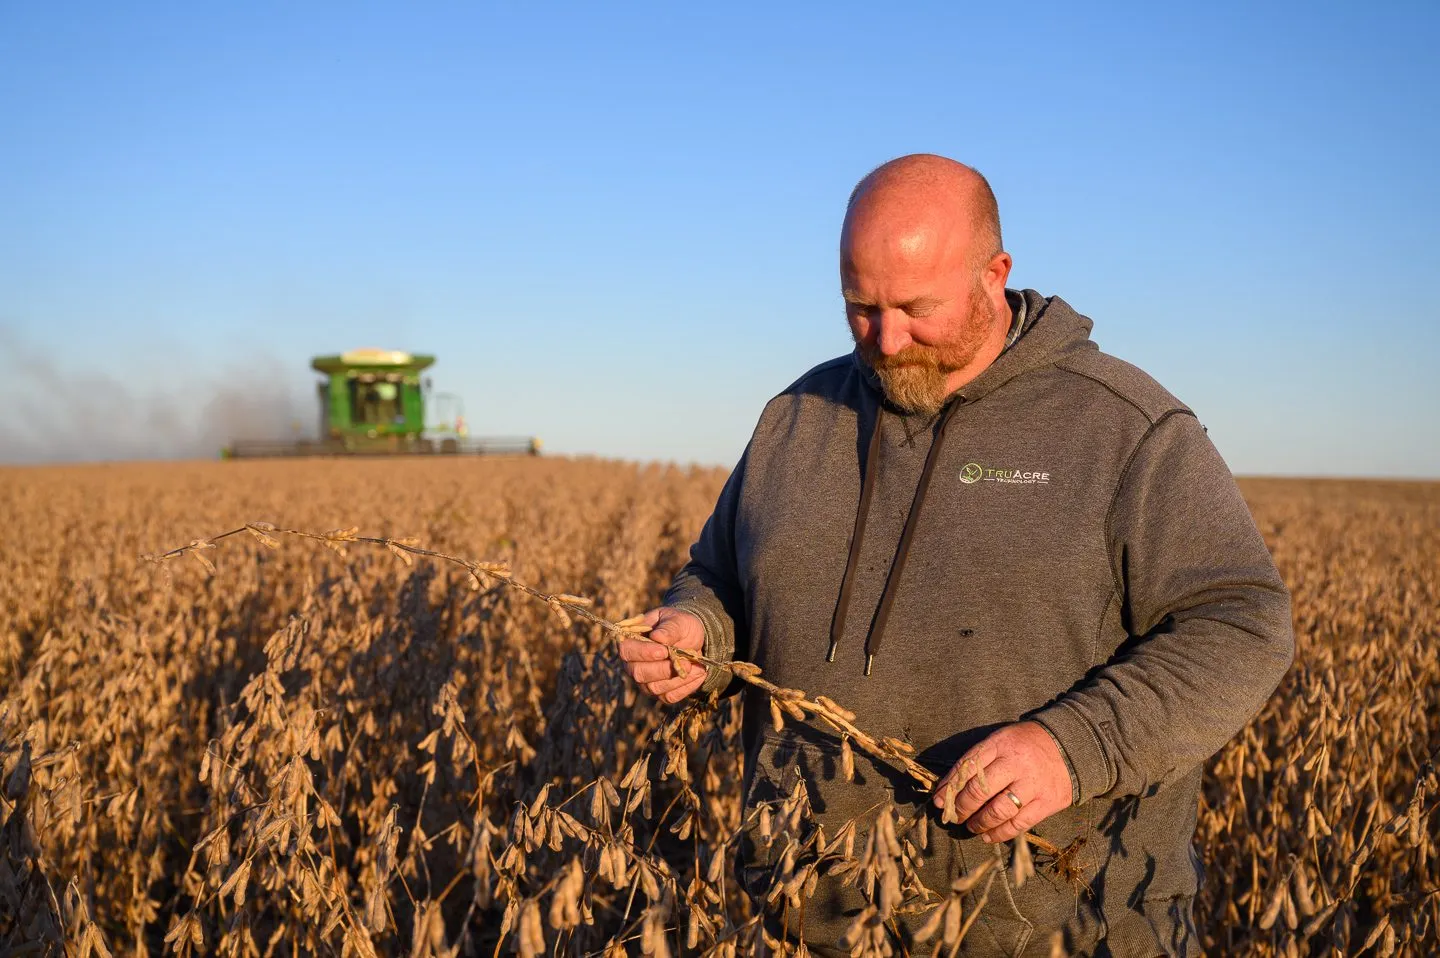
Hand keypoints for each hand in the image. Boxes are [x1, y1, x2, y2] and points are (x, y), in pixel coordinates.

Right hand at [618, 607, 705, 703]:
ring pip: (655, 688)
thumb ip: (669, 628)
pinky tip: (698, 673)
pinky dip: (686, 686)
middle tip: (684, 661)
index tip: (663, 650)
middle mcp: (634, 664)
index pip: (627, 650)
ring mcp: (646, 681)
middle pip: (639, 674)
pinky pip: (669, 696)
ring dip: (677, 678)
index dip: (643, 653)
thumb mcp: (678, 620)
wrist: (693, 638)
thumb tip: (658, 637)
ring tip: (694, 664)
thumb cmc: (679, 625)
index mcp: (632, 641)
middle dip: (662, 669)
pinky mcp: (660, 692)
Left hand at [931, 721, 1071, 842]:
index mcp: (1000, 744)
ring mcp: (1033, 784)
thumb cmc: (1025, 746)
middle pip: (980, 790)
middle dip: (962, 808)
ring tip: (971, 826)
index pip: (967, 767)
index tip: (938, 802)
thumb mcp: (1000, 742)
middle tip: (954, 817)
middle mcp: (1016, 763)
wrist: (1069, 746)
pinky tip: (989, 836)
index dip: (949, 787)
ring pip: (998, 810)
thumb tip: (947, 789)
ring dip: (979, 823)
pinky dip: (1000, 833)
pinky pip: (1019, 823)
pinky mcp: (1047, 802)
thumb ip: (976, 761)